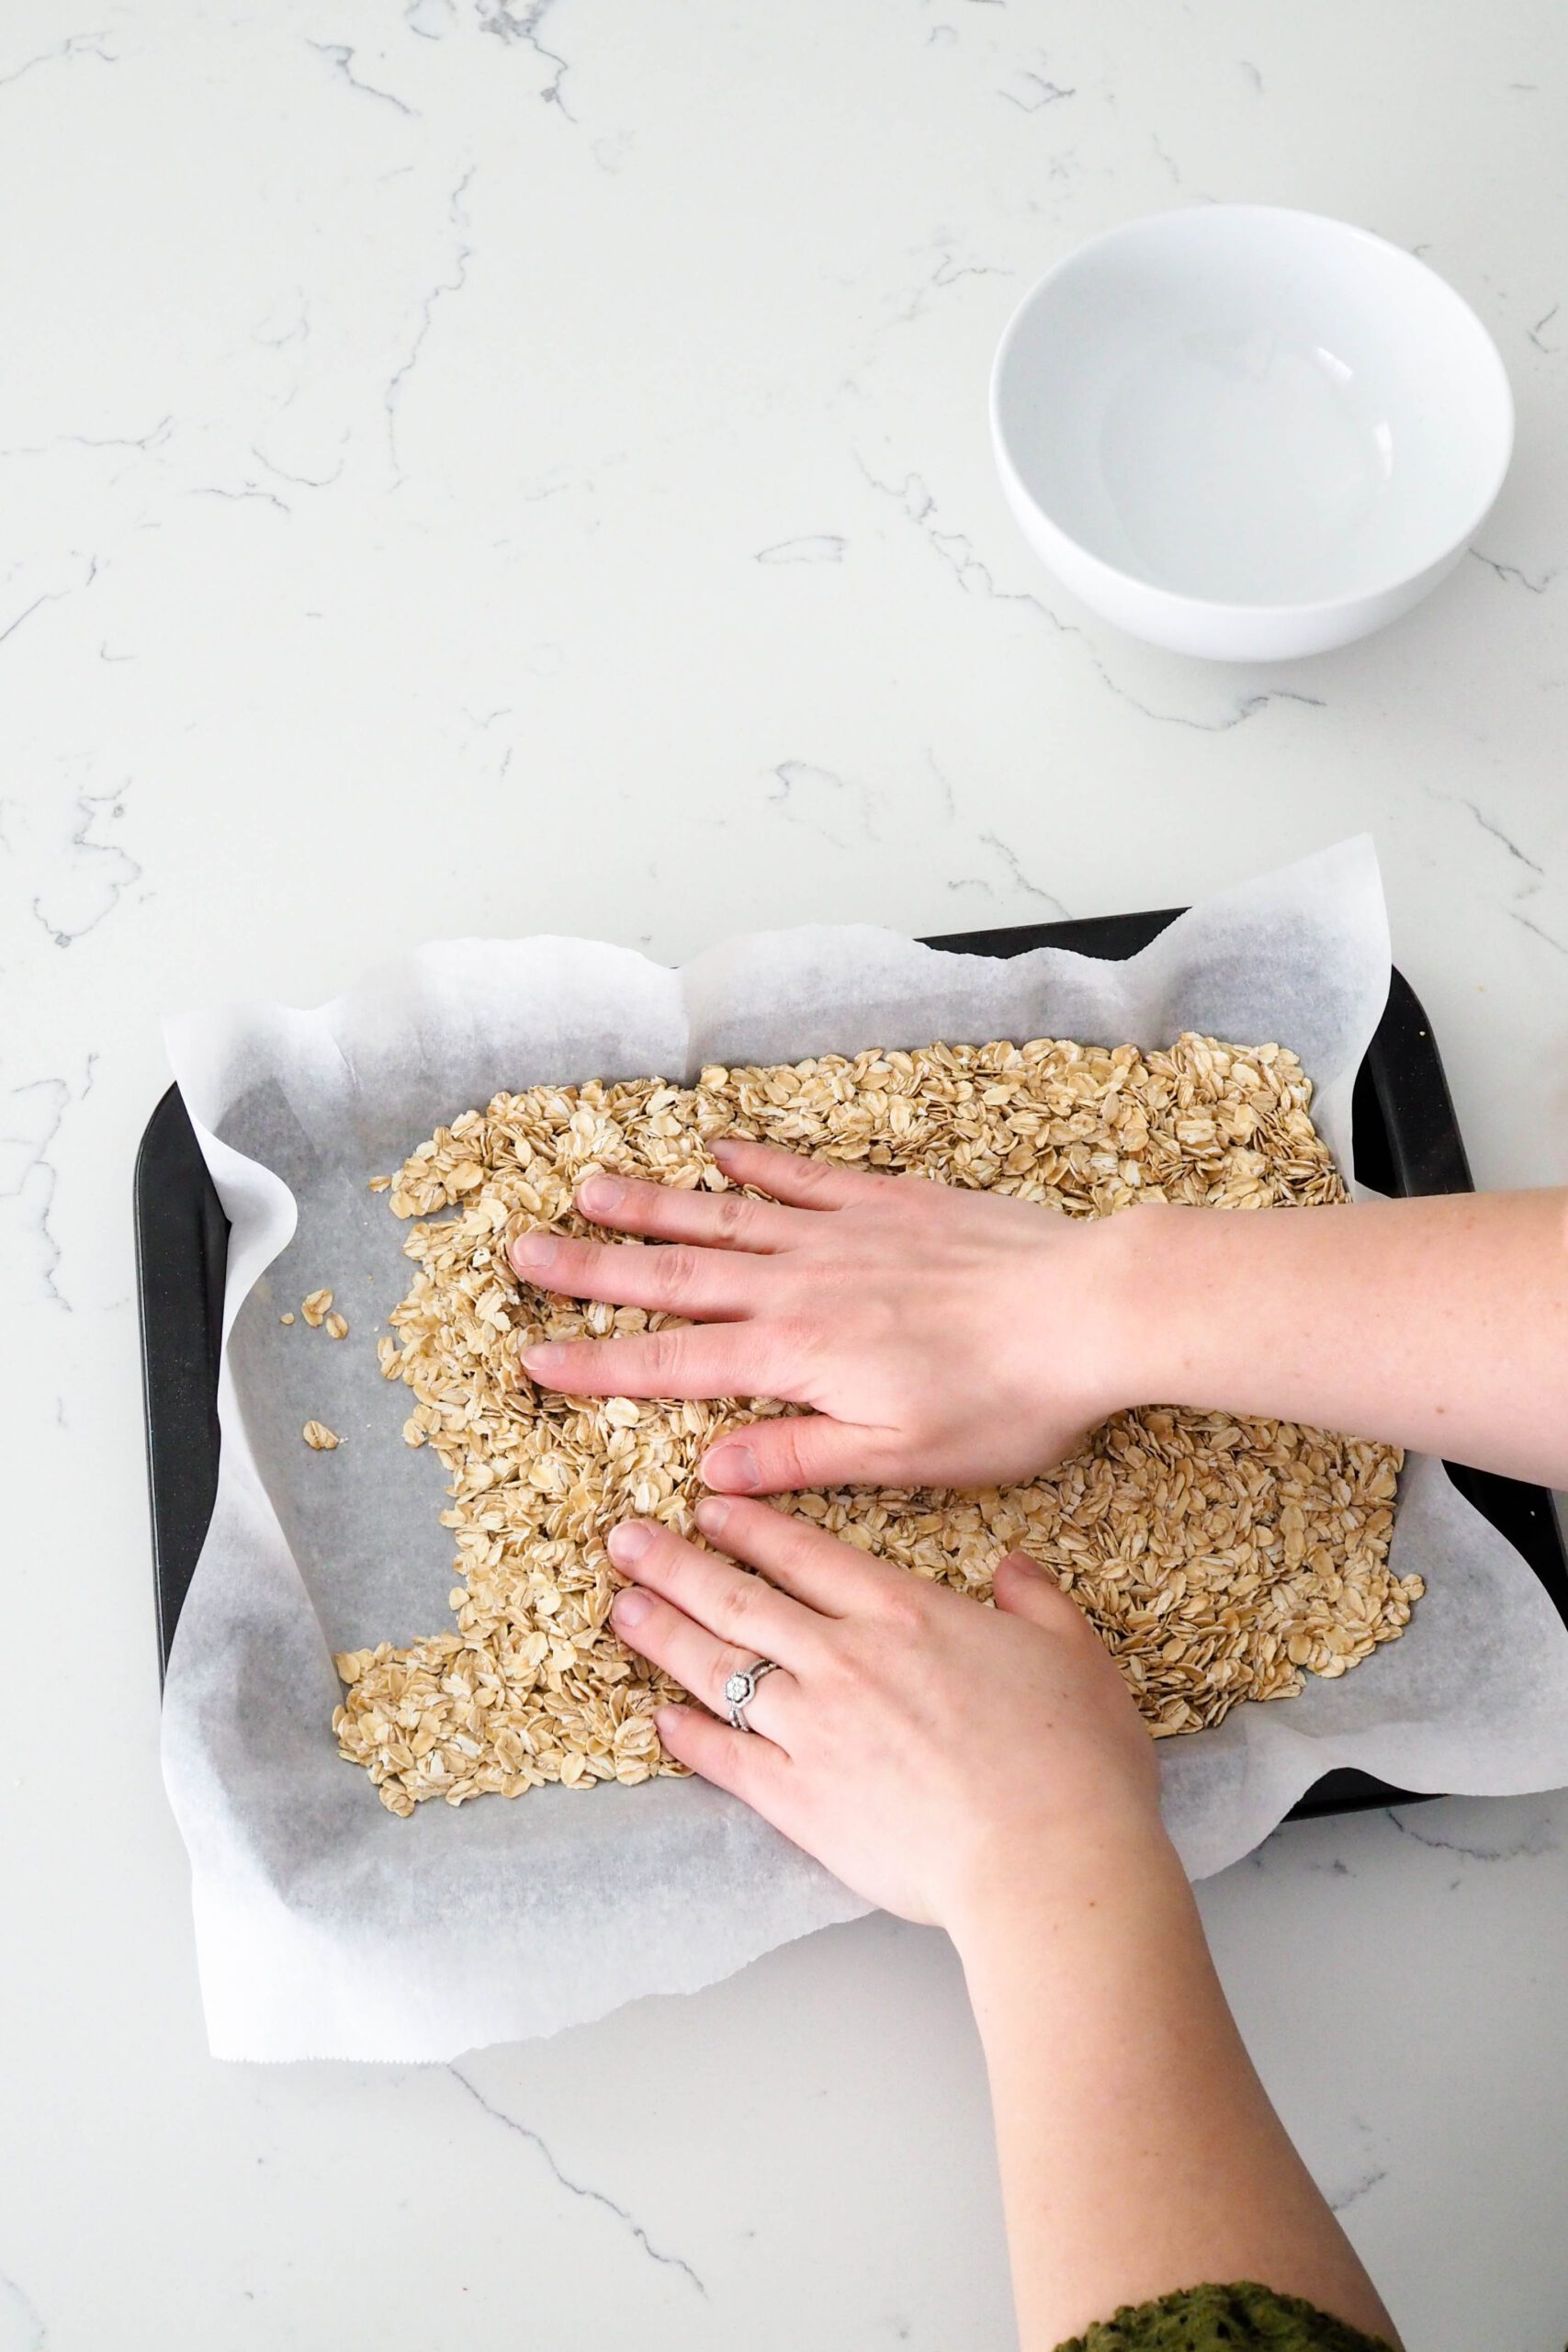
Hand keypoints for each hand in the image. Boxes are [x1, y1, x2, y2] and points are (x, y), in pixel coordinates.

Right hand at [510, 1135, 1137, 1493]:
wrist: (1089, 1308)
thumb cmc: (1008, 1400)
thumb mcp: (901, 1458)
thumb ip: (799, 1459)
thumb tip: (708, 1473)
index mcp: (798, 1357)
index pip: (672, 1363)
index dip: (596, 1365)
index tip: (531, 1361)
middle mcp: (802, 1284)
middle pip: (676, 1277)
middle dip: (593, 1271)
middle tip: (523, 1253)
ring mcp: (843, 1234)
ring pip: (725, 1218)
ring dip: (653, 1207)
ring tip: (588, 1191)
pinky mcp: (891, 1202)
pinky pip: (806, 1177)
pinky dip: (757, 1164)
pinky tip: (720, 1149)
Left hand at [604, 1495, 1164, 1934]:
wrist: (1048, 1858)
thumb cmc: (1075, 1761)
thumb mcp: (1074, 1654)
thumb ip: (1035, 1603)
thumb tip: (1011, 1568)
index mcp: (906, 1614)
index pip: (806, 1554)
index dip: (750, 1526)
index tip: (707, 1506)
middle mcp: (846, 1659)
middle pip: (739, 1598)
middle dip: (674, 1562)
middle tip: (624, 1539)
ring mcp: (814, 1729)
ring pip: (718, 1667)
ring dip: (662, 1633)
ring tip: (620, 1607)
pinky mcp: (800, 1800)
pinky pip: (726, 1758)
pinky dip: (688, 1738)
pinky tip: (657, 1721)